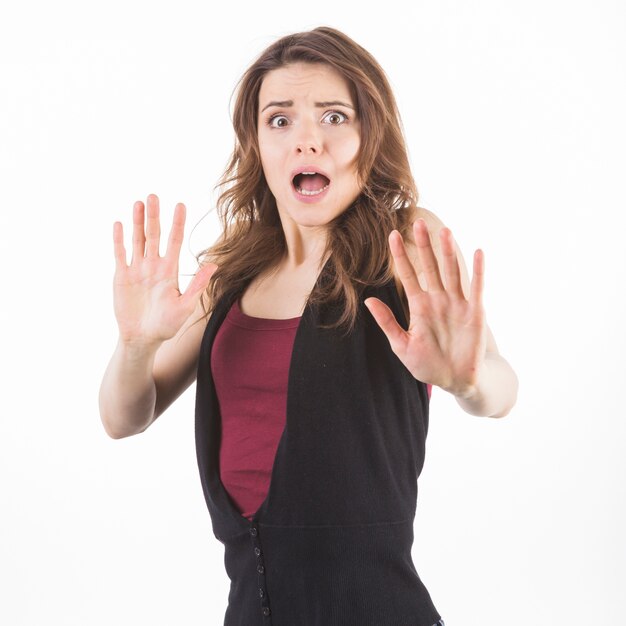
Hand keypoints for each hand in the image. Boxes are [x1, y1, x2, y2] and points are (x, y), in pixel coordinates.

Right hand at [112, 194, 216, 347]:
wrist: (142, 338)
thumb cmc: (166, 325)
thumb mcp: (185, 306)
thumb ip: (197, 285)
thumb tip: (214, 266)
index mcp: (169, 270)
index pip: (174, 241)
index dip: (177, 223)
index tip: (181, 205)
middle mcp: (153, 266)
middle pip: (154, 235)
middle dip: (154, 216)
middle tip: (154, 195)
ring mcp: (137, 270)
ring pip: (137, 240)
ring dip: (137, 222)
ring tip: (138, 203)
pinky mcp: (122, 276)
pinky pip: (120, 254)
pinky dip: (119, 240)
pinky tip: (119, 224)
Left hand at [364, 218, 486, 397]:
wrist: (456, 381)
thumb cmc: (428, 365)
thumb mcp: (402, 345)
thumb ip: (388, 322)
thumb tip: (367, 300)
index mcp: (419, 306)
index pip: (408, 275)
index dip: (400, 256)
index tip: (392, 235)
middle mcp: (438, 300)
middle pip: (430, 267)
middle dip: (424, 246)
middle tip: (417, 222)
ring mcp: (457, 304)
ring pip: (451, 272)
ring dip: (448, 252)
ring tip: (443, 232)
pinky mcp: (474, 313)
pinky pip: (476, 288)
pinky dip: (478, 271)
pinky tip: (478, 252)